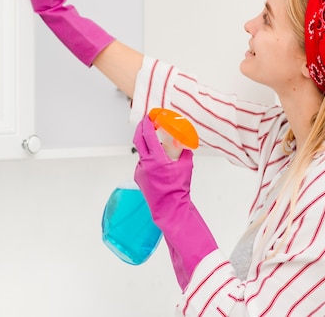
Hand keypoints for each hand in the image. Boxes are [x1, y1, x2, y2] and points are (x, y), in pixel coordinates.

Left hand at [133, 116, 216, 289]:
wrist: (170, 208)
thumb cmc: (179, 189)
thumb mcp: (186, 167)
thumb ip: (185, 154)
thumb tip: (185, 145)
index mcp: (156, 159)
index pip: (148, 135)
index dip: (147, 123)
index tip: (149, 116)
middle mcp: (145, 164)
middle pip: (138, 140)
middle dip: (141, 128)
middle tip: (146, 121)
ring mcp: (140, 171)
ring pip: (142, 152)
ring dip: (147, 145)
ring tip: (157, 142)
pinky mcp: (139, 178)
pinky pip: (143, 163)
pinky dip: (149, 158)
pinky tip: (158, 161)